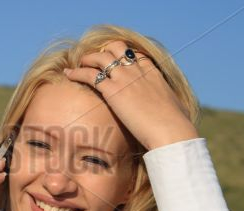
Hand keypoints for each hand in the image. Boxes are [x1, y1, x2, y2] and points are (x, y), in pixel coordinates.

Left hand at [63, 41, 198, 150]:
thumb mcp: (175, 106)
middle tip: (94, 59)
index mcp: (152, 73)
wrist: (169, 130)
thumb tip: (175, 112)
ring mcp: (124, 78)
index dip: (122, 55)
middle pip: (117, 48)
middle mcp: (137, 71)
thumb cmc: (175, 124)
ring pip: (100, 57)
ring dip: (88, 58)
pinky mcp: (112, 90)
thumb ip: (169, 103)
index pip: (135, 55)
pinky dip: (76, 72)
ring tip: (79, 64)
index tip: (114, 61)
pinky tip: (68, 74)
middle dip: (104, 51)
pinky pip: (89, 75)